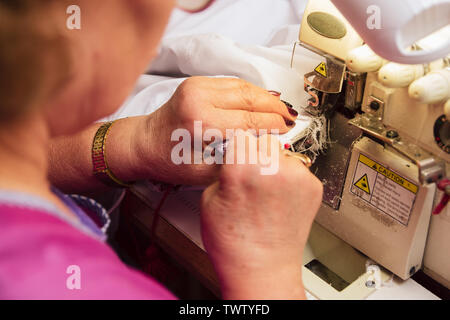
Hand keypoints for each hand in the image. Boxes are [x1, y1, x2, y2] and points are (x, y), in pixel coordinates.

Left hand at [137, 77, 296, 184]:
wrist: (144, 143)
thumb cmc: (169, 161)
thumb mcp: (204, 173)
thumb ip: (236, 162)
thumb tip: (265, 152)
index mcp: (200, 122)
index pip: (249, 120)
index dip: (272, 124)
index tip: (288, 129)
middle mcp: (199, 98)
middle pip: (249, 98)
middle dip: (274, 107)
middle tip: (292, 116)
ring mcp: (197, 86)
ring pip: (243, 87)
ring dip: (265, 96)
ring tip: (282, 107)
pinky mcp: (197, 82)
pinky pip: (232, 83)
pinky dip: (250, 91)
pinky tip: (263, 99)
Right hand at [200, 132, 322, 298]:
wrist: (262, 269)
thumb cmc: (234, 244)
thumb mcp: (209, 199)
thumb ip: (225, 170)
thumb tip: (235, 157)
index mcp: (243, 167)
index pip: (241, 134)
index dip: (237, 147)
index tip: (237, 154)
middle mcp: (273, 168)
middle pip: (265, 140)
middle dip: (257, 154)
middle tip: (252, 175)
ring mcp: (297, 177)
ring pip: (284, 154)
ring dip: (275, 165)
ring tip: (267, 191)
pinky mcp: (313, 187)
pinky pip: (299, 170)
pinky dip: (290, 179)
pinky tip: (280, 198)